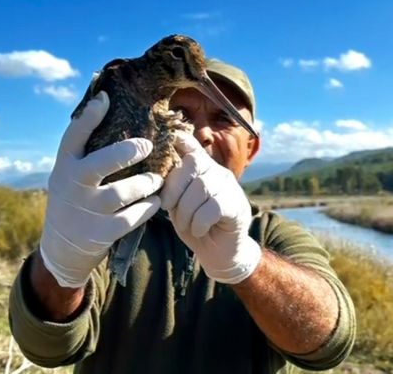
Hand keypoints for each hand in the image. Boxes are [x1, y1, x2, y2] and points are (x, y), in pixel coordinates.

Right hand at [39, 91, 162, 287]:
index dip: (89, 116)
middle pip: (102, 162)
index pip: (73, 137)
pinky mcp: (100, 232)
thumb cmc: (74, 201)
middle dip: (127, 151)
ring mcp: (86, 210)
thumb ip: (84, 152)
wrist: (62, 249)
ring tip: (157, 180)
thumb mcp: (69, 176)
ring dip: (145, 184)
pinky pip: (131, 217)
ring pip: (123, 192)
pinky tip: (155, 202)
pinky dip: (147, 209)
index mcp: (64, 167)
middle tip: (147, 146)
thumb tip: (105, 106)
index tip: (106, 99)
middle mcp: (72, 186)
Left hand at [160, 132, 261, 283]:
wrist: (220, 254)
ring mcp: (229, 187)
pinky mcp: (237, 206)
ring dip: (186, 210)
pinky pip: (212, 207)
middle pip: (192, 164)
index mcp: (201, 170)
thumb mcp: (178, 206)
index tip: (168, 139)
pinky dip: (199, 222)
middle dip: (174, 187)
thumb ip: (172, 188)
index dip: (179, 139)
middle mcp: (217, 172)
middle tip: (168, 208)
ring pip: (201, 187)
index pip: (191, 146)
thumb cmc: (195, 227)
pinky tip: (199, 230)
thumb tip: (155, 176)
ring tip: (185, 225)